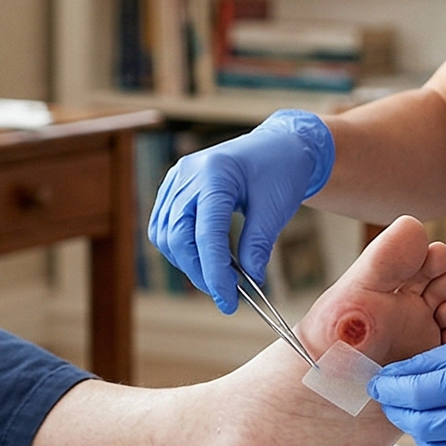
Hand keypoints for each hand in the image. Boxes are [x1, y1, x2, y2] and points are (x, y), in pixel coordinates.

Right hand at [148, 109, 333, 312]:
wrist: (279, 146)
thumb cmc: (282, 170)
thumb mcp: (276, 209)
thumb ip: (257, 245)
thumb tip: (248, 281)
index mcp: (215, 174)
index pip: (206, 234)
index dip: (215, 272)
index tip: (229, 300)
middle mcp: (188, 174)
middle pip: (178, 237)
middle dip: (199, 272)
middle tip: (225, 295)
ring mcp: (176, 179)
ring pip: (165, 235)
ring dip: (187, 263)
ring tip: (217, 277)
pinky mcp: (174, 188)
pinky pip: (164, 225)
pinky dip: (179, 248)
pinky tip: (202, 259)